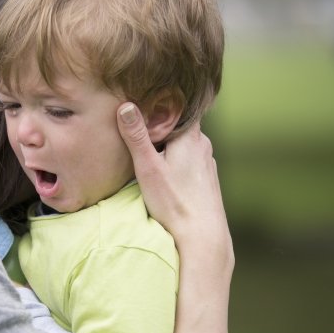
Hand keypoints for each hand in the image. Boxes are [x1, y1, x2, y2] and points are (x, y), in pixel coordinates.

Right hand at [116, 103, 232, 332]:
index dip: (163, 99)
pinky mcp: (206, 179)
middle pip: (180, 124)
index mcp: (191, 136)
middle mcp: (203, 145)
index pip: (180, 104)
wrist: (202, 236)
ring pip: (184, 143)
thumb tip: (126, 105)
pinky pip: (188, 159)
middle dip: (161, 122)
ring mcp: (206, 163)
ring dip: (168, 142)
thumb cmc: (174, 202)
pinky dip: (175, 158)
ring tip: (148, 144)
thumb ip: (136, 136)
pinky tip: (164, 169)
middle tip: (139, 120)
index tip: (146, 96)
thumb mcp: (148, 167)